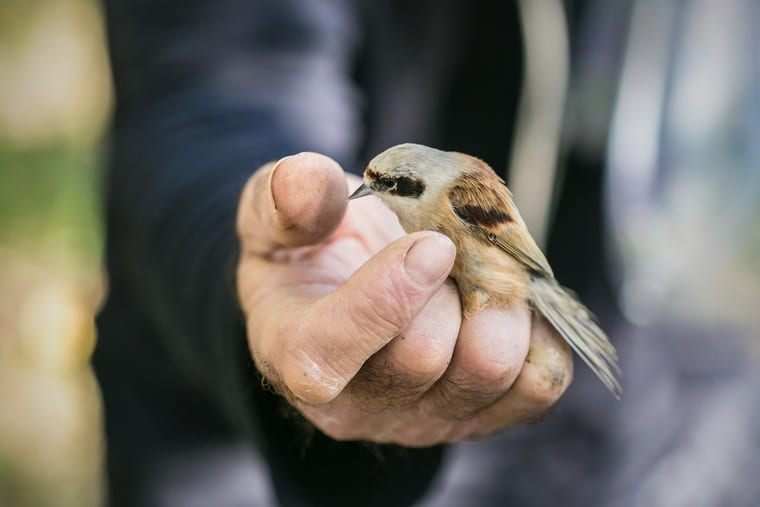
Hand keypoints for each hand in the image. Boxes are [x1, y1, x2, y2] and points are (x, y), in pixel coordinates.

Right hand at [236, 152, 571, 446]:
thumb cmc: (313, 252)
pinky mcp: (482, 415)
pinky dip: (539, 330)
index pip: (323, 356)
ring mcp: (424, 417)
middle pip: (421, 357)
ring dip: (498, 300)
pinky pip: (538, 384)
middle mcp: (356, 404)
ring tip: (476, 270)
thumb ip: (282, 199)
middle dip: (447, 282)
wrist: (357, 291)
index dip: (382, 298)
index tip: (429, 243)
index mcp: (291, 350)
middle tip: (449, 241)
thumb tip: (303, 179)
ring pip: (488, 371)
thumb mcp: (276, 215)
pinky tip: (507, 301)